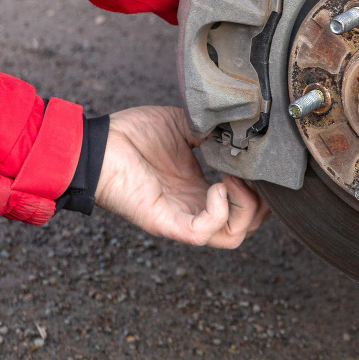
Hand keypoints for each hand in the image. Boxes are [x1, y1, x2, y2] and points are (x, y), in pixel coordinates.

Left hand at [94, 106, 268, 247]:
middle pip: (245, 228)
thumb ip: (212, 129)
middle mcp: (194, 208)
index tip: (256, 163)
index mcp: (200, 190)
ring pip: (231, 237)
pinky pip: (202, 233)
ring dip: (245, 208)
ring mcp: (181, 218)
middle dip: (260, 203)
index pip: (244, 207)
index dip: (260, 189)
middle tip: (252, 175)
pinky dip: (218, 212)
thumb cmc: (132, 135)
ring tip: (234, 179)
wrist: (97, 143)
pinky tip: (217, 185)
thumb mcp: (184, 126)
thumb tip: (239, 122)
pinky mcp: (165, 222)